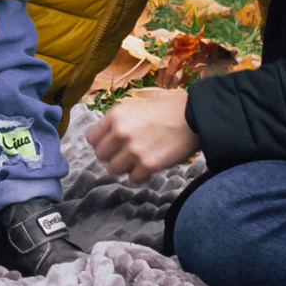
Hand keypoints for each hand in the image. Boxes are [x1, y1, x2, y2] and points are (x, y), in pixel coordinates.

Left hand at [85, 87, 199, 181]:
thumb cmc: (168, 110)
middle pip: (101, 156)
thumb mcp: (136, 107)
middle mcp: (120, 132)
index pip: (91, 138)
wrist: (194, 116)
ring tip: (139, 160)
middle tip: (127, 154)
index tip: (111, 146)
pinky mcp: (148, 165)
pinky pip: (133, 179)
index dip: (102, 143)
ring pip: (114, 170)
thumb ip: (118, 122)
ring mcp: (133, 150)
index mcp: (115, 115)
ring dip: (125, 168)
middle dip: (113, 157)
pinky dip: (141, 175)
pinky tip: (150, 165)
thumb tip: (105, 141)